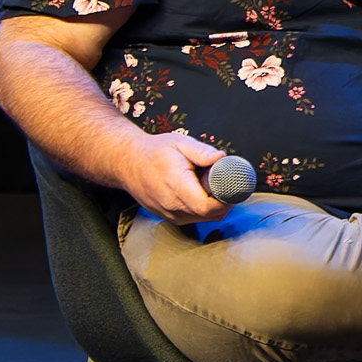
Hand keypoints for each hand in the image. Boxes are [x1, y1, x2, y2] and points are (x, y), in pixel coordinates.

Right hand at [117, 127, 234, 224]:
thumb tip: (222, 158)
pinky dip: (203, 209)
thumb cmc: (154, 151)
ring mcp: (168, 214)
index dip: (226, 200)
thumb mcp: (180, 143)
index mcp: (175, 185)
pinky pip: (194, 218)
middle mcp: (171, 204)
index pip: (207, 206)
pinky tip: (200, 193)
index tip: (233, 187)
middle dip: (224, 201)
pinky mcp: (168, 218)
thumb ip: (202, 152)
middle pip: (210, 214)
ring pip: (203, 218)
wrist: (127, 162)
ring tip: (209, 186)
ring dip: (214, 205)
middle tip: (225, 183)